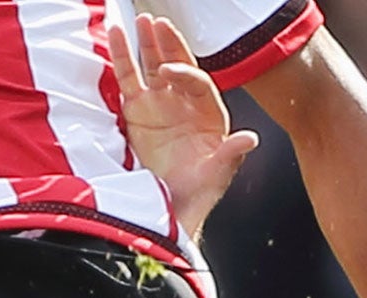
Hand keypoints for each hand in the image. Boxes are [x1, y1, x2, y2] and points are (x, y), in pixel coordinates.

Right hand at [110, 13, 257, 240]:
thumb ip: (230, 154)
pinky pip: (129, 79)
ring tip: (139, 21)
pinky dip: (122, 58)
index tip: (167, 74)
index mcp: (208, 113)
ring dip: (146, 43)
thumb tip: (250, 139)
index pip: (198, 83)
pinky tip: (116, 35)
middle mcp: (184, 104)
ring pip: (153, 66)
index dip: (184, 74)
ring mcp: (159, 105)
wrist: (170, 207)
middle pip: (178, 65)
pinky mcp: (136, 111)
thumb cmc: (197, 191)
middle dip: (168, 44)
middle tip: (156, 23)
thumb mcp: (217, 174)